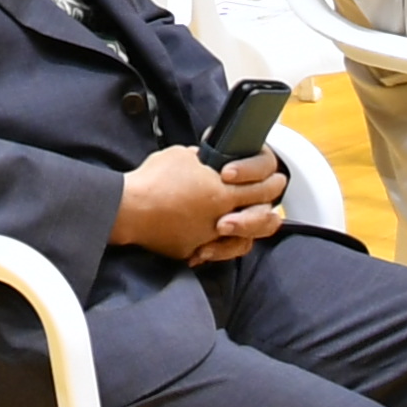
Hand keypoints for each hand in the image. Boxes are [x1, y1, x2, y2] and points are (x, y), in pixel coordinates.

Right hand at [115, 146, 283, 264]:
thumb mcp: (184, 156)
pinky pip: (215, 251)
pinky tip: (218, 238)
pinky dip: (219, 246)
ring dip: (250, 231)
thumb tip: (210, 160)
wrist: (129, 209)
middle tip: (270, 202)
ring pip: (244, 241)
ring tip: (251, 224)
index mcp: (223, 191)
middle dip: (270, 208)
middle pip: (261, 217)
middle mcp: (222, 217)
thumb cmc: (155, 178)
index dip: (273, 182)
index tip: (277, 179)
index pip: (263, 188)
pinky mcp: (192, 250)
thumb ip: (206, 160)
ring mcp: (208, 237)